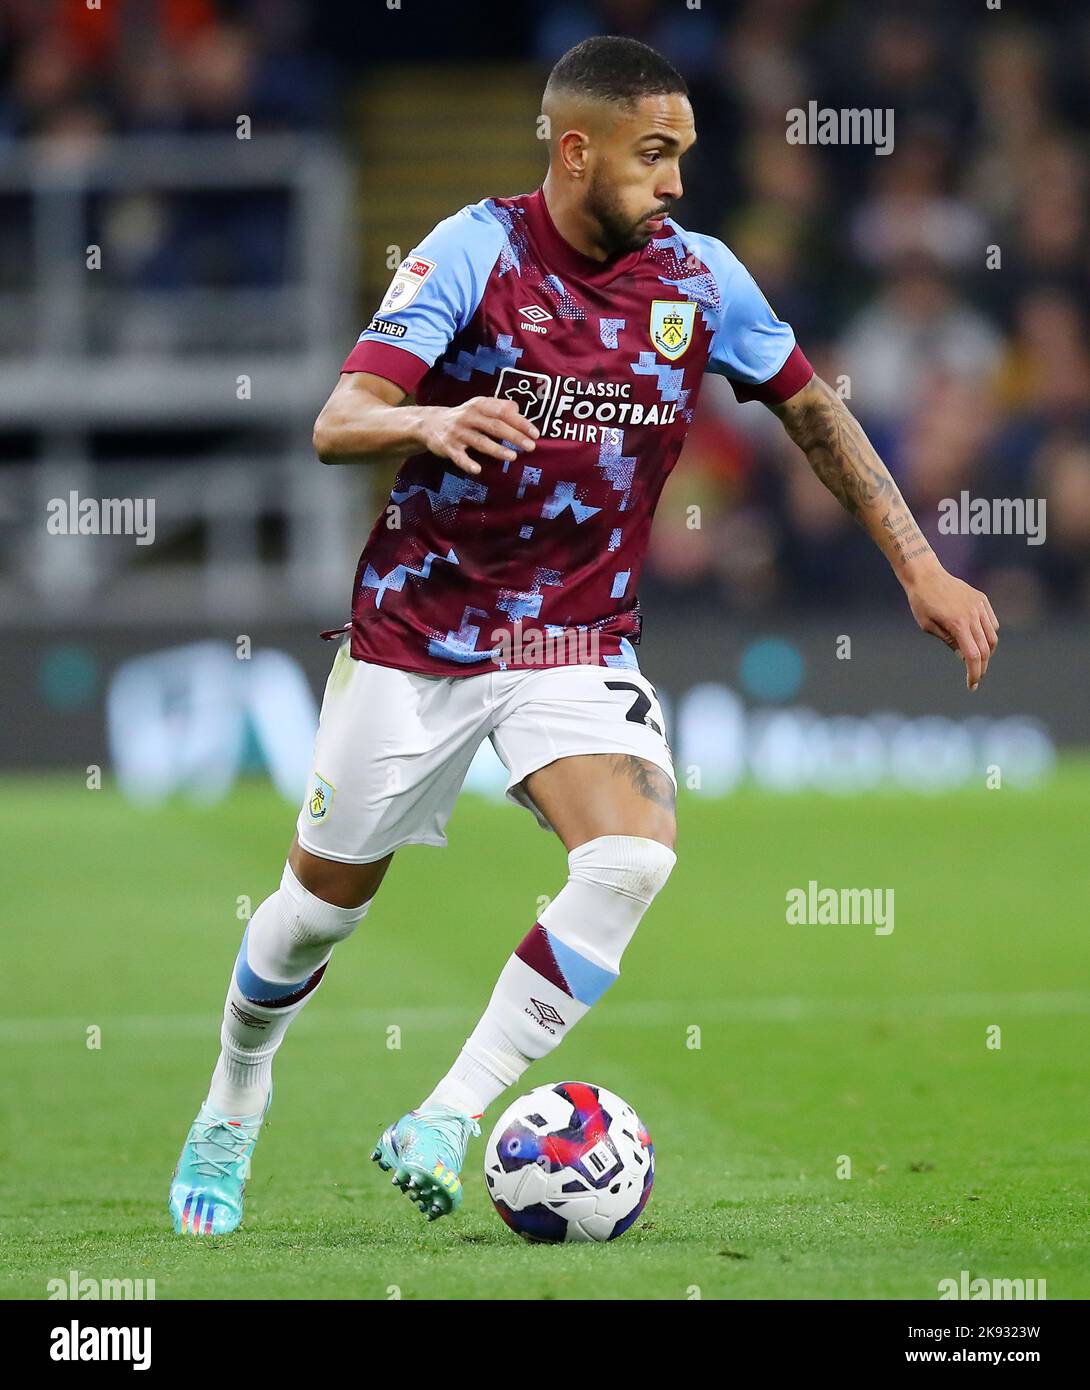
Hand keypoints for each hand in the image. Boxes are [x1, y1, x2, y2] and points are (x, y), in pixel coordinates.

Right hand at [420, 397, 538, 475]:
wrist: (430, 423)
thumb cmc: (464, 417)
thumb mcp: (480, 406)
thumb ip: (500, 406)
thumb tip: (519, 410)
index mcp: (479, 405)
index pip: (503, 412)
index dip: (520, 422)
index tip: (535, 434)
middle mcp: (468, 417)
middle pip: (494, 426)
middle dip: (514, 436)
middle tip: (530, 447)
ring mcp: (457, 432)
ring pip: (479, 441)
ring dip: (496, 449)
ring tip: (513, 457)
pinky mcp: (448, 447)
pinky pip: (458, 456)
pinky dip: (467, 463)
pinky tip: (477, 470)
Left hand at [903, 560, 998, 690]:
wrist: (925, 575)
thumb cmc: (921, 602)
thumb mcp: (928, 626)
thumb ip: (948, 642)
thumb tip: (964, 656)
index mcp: (957, 624)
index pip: (973, 656)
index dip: (974, 673)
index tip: (972, 685)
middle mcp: (972, 615)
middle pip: (985, 649)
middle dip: (981, 666)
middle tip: (975, 677)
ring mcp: (979, 606)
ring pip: (992, 636)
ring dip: (987, 652)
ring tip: (977, 659)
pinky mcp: (982, 599)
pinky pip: (992, 622)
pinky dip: (989, 635)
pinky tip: (979, 640)